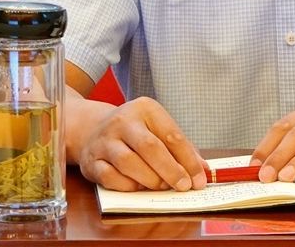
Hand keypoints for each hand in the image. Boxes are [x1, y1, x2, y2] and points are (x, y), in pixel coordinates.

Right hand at [76, 96, 206, 191]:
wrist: (92, 129)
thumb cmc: (135, 132)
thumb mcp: (158, 129)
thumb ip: (180, 148)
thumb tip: (203, 171)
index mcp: (145, 109)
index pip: (172, 135)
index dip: (188, 160)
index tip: (198, 180)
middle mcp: (123, 121)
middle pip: (150, 148)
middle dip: (170, 170)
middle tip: (183, 186)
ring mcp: (104, 140)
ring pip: (129, 163)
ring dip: (150, 180)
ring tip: (161, 186)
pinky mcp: (91, 160)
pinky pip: (111, 178)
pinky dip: (128, 186)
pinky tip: (138, 187)